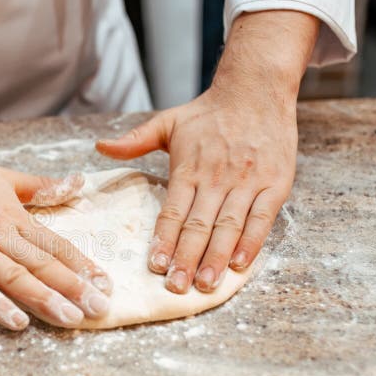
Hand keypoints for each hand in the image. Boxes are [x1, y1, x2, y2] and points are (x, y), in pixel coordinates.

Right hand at [0, 107, 111, 329]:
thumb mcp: (3, 177)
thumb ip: (40, 186)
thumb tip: (78, 182)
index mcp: (13, 216)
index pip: (55, 244)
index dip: (82, 265)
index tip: (106, 284)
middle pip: (41, 263)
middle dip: (73, 287)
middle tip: (99, 309)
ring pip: (13, 275)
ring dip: (43, 297)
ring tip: (70, 318)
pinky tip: (16, 322)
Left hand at [96, 10, 318, 293]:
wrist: (256, 88)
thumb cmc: (208, 112)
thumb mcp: (167, 122)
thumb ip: (134, 140)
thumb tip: (99, 146)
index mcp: (188, 167)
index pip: (173, 210)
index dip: (164, 239)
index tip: (154, 265)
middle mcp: (216, 177)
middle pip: (199, 225)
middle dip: (187, 259)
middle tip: (177, 287)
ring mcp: (248, 181)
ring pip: (229, 226)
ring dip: (217, 258)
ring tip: (206, 285)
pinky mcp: (276, 182)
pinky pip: (262, 217)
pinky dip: (252, 241)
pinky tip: (240, 263)